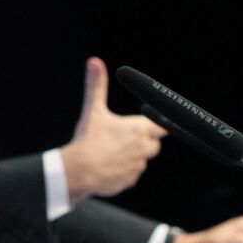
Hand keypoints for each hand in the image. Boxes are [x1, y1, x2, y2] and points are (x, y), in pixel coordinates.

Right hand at [61, 57, 165, 199]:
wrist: (80, 171)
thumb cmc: (89, 139)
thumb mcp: (93, 110)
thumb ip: (96, 86)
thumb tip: (94, 61)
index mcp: (138, 130)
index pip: (162, 126)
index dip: (161, 124)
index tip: (159, 123)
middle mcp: (142, 148)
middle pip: (154, 145)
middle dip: (143, 141)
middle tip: (124, 138)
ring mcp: (137, 167)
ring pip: (140, 161)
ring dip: (131, 156)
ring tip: (110, 152)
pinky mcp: (129, 181)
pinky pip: (130, 175)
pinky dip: (122, 171)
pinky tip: (106, 167)